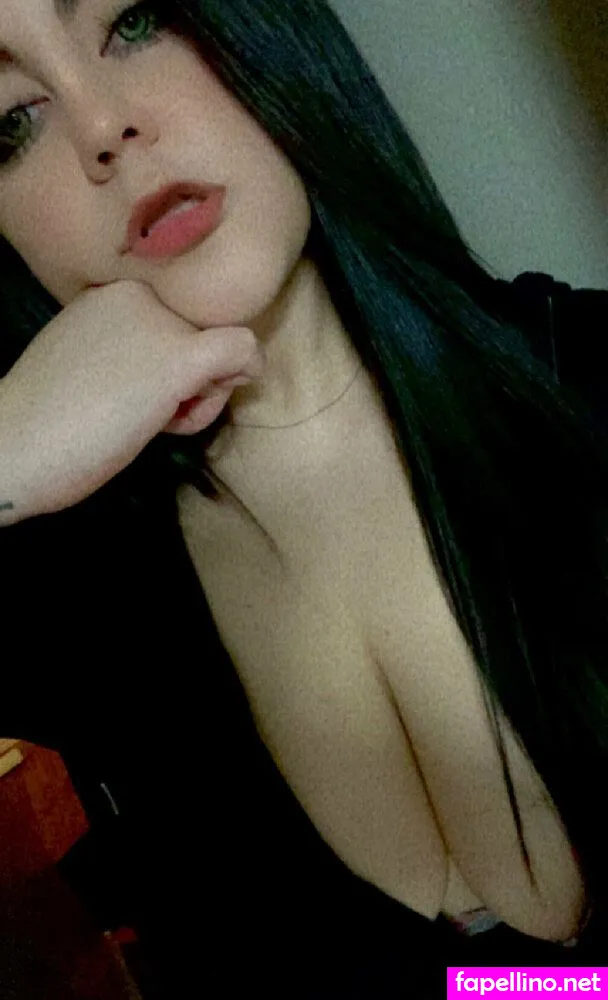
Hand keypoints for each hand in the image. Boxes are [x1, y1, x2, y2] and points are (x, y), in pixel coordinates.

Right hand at [1, 280, 263, 518]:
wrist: (15, 443)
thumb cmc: (49, 419)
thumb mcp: (90, 366)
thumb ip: (131, 353)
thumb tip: (179, 369)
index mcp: (113, 296)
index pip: (172, 322)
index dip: (166, 363)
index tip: (135, 394)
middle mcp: (139, 295)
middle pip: (201, 335)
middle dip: (189, 379)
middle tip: (146, 415)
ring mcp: (160, 324)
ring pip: (221, 350)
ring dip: (201, 395)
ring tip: (150, 422)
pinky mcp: (179, 359)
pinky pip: (242, 350)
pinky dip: (247, 369)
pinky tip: (220, 394)